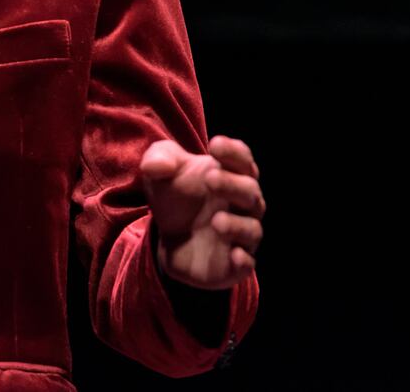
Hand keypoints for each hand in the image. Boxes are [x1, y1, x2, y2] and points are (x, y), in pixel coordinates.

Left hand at [139, 135, 263, 290]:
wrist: (170, 239)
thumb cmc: (175, 196)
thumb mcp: (160, 172)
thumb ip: (158, 159)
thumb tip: (157, 166)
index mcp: (230, 175)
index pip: (243, 159)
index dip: (233, 152)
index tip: (214, 145)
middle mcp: (242, 205)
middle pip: (250, 192)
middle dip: (233, 185)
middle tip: (210, 178)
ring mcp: (241, 235)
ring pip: (252, 229)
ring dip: (237, 225)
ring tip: (215, 221)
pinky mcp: (234, 264)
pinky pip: (247, 263)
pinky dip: (244, 260)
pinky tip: (233, 255)